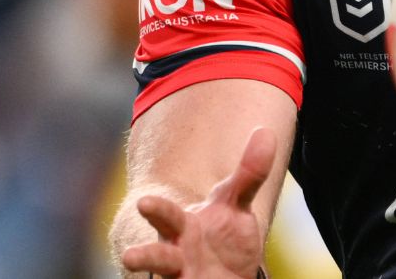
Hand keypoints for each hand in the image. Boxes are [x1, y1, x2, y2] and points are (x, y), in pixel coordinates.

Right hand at [121, 127, 275, 278]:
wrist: (224, 275)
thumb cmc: (223, 236)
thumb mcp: (237, 204)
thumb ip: (249, 174)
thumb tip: (265, 132)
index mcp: (182, 227)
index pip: (166, 215)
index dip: (155, 209)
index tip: (143, 203)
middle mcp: (175, 255)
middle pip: (157, 257)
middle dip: (144, 257)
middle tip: (129, 257)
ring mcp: (182, 278)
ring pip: (164, 278)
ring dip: (154, 278)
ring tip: (138, 272)